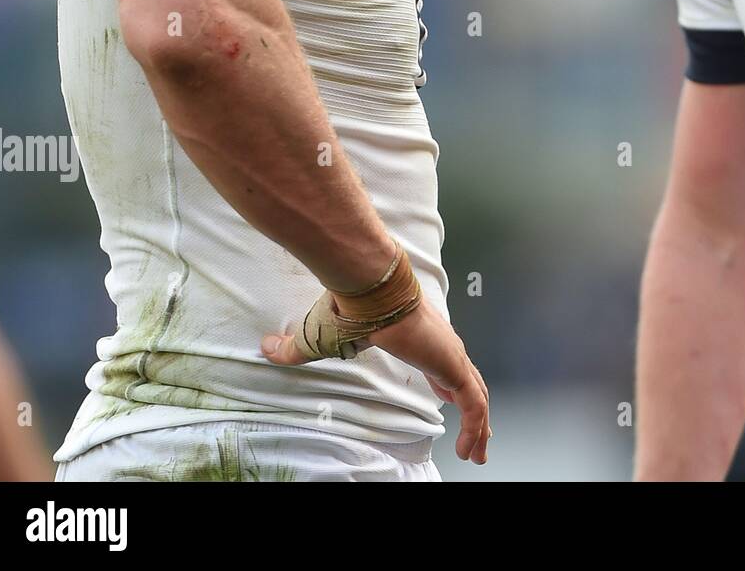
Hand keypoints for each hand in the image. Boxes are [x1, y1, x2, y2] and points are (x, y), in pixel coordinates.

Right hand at [263, 297, 491, 463]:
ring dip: (478, 427)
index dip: (448, 384)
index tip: (448, 400)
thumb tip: (266, 347)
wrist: (368, 289)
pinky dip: (476, 427)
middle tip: (475, 439)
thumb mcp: (321, 337)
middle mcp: (442, 346)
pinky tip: (471, 449)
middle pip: (467, 382)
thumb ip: (296, 347)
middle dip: (473, 411)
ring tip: (476, 454)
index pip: (442, 365)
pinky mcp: (453, 364)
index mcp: (420, 340)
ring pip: (476, 397)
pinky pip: (473, 403)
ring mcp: (451, 354)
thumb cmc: (349, 307)